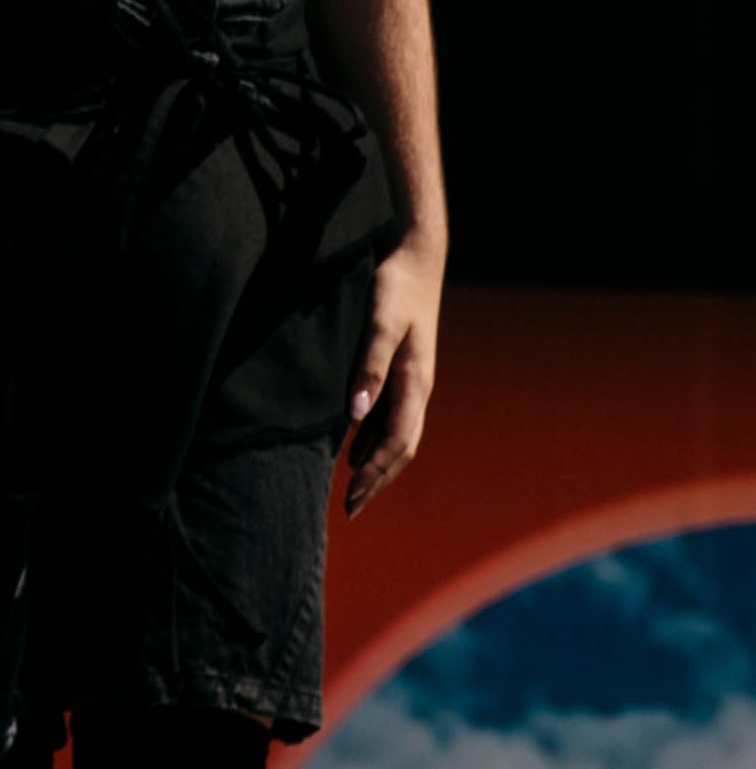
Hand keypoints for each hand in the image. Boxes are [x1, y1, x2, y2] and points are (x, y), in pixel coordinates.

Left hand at [343, 232, 441, 514]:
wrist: (417, 258)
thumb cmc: (394, 288)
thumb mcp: (378, 323)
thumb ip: (367, 367)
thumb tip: (354, 417)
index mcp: (415, 384)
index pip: (395, 444)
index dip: (375, 475)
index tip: (352, 499)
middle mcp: (418, 389)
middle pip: (400, 449)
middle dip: (377, 481)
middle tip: (351, 509)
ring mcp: (412, 381)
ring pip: (397, 436)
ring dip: (377, 464)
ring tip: (353, 489)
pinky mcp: (403, 370)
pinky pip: (391, 417)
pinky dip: (375, 439)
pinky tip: (355, 447)